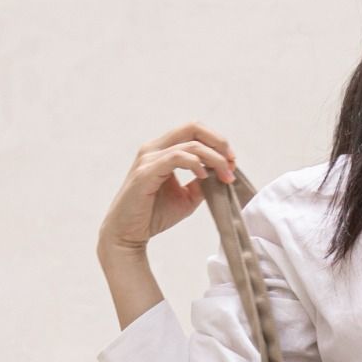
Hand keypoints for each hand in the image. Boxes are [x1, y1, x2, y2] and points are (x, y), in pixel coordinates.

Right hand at [97, 122, 237, 254]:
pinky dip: (195, 165)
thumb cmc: (154, 215)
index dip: (217, 142)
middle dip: (219, 142)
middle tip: (232, 161)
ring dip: (214, 159)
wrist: (128, 233)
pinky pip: (176, 158)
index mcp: (162, 150)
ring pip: (190, 144)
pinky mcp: (145, 172)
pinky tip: (204, 177)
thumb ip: (203, 182)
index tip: (232, 162)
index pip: (194, 131)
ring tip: (225, 176)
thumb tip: (223, 173)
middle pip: (193, 127)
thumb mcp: (187, 197)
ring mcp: (148, 158)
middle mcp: (154, 148)